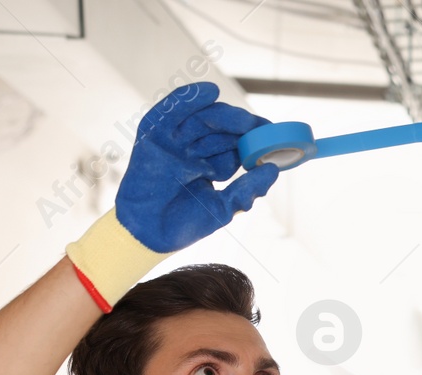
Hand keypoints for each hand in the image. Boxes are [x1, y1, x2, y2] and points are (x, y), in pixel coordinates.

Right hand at [115, 81, 281, 253]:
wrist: (148, 235)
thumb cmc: (182, 225)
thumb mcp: (223, 208)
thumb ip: (247, 189)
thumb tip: (273, 170)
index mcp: (207, 166)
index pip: (233, 147)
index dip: (252, 141)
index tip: (273, 139)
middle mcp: (191, 151)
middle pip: (219, 129)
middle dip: (241, 126)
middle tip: (262, 129)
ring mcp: (172, 143)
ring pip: (199, 119)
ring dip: (223, 114)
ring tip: (244, 120)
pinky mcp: (152, 137)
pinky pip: (168, 112)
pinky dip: (186, 99)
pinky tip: (208, 92)